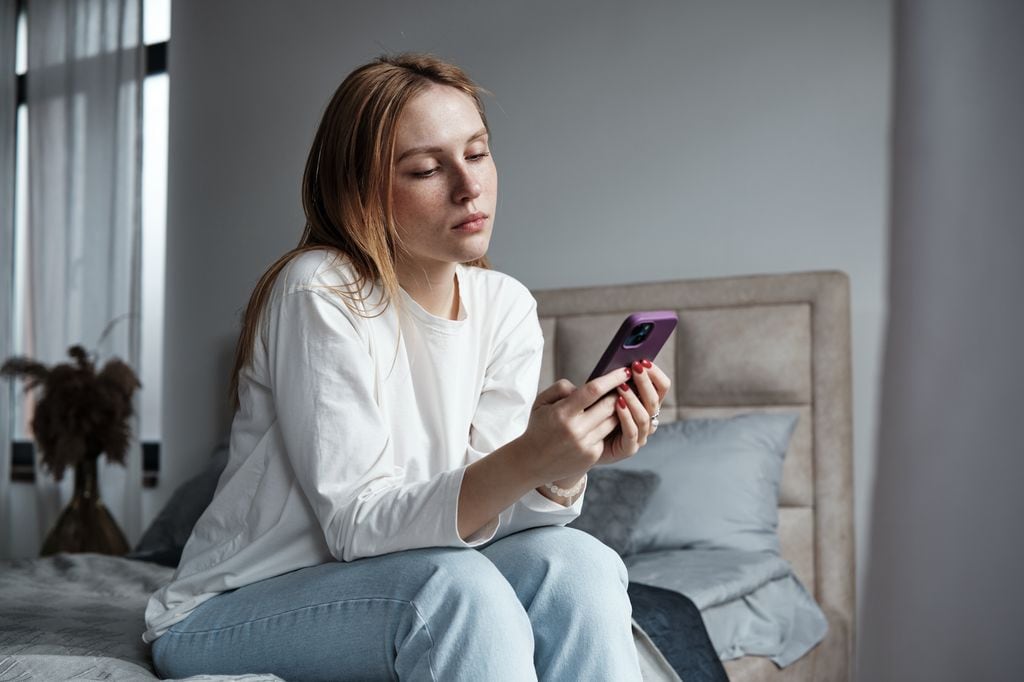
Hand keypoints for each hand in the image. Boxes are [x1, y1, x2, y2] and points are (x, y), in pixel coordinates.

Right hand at [517, 367, 632, 483]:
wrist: (532, 462)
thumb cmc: (539, 427)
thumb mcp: (541, 402)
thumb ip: (562, 388)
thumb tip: (585, 386)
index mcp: (562, 412)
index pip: (593, 391)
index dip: (612, 379)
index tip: (624, 371)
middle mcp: (575, 430)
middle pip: (609, 406)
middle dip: (619, 394)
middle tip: (625, 386)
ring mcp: (585, 445)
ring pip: (613, 422)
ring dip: (617, 411)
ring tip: (615, 403)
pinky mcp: (591, 456)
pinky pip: (606, 436)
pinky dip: (605, 428)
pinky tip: (599, 424)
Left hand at [595, 358, 670, 464]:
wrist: (578, 441)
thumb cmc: (590, 410)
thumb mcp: (601, 390)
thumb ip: (612, 378)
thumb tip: (618, 360)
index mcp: (646, 403)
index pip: (661, 387)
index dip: (655, 374)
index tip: (644, 360)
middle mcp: (647, 419)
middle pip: (655, 399)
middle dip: (645, 382)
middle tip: (635, 368)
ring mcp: (640, 435)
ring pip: (645, 416)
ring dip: (634, 398)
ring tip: (622, 386)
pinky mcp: (628, 448)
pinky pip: (632, 432)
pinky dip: (627, 416)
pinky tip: (618, 404)